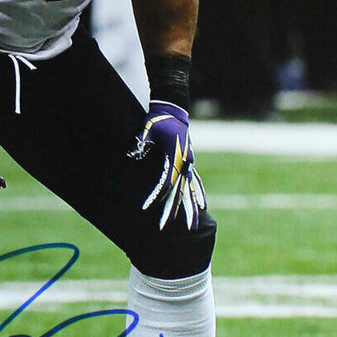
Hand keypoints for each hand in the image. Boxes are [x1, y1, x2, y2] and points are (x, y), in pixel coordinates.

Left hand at [128, 101, 205, 229]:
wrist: (173, 109)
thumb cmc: (158, 119)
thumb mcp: (147, 127)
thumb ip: (141, 139)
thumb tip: (133, 151)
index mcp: (175, 158)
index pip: (165, 183)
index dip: (156, 196)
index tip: (146, 208)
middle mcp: (185, 164)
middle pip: (179, 192)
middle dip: (172, 211)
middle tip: (165, 228)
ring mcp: (189, 164)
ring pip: (191, 191)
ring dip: (191, 209)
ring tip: (193, 226)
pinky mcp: (190, 162)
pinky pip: (196, 182)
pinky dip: (198, 194)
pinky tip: (202, 206)